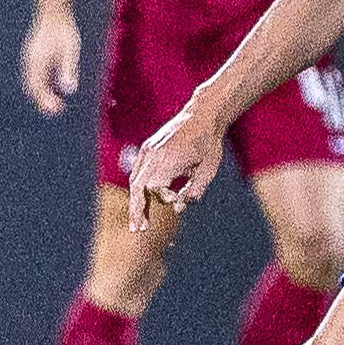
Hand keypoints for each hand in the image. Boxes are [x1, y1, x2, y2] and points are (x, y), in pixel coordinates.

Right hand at [21, 13, 80, 115]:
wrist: (55, 12)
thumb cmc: (64, 31)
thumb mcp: (70, 51)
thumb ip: (68, 70)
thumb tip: (69, 90)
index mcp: (37, 63)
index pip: (37, 88)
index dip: (45, 101)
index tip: (58, 110)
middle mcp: (31, 62)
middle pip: (32, 87)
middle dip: (43, 100)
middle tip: (58, 110)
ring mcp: (31, 59)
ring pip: (33, 82)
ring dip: (43, 93)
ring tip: (58, 102)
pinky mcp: (36, 56)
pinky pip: (37, 74)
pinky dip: (45, 84)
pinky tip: (58, 87)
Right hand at [125, 107, 223, 229]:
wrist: (202, 115)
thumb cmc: (208, 142)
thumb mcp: (209, 167)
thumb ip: (196, 189)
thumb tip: (180, 207)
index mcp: (168, 158)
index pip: (154, 187)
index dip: (163, 198)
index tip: (177, 200)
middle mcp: (153, 154)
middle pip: (137, 186)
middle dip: (137, 209)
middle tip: (138, 229)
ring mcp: (147, 150)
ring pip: (134, 180)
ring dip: (135, 201)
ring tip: (138, 222)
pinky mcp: (147, 148)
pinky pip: (137, 171)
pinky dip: (138, 187)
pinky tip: (142, 202)